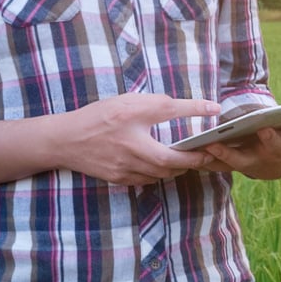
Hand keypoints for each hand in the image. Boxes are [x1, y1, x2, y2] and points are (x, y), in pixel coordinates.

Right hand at [59, 93, 220, 184]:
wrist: (66, 140)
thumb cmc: (99, 116)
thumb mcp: (128, 101)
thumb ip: (157, 104)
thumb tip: (185, 107)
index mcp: (132, 125)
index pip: (170, 119)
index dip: (194, 118)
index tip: (214, 113)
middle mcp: (130, 149)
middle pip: (169, 161)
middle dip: (192, 159)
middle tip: (206, 153)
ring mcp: (124, 168)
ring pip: (160, 174)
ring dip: (177, 168)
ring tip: (189, 159)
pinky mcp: (119, 178)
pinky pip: (147, 180)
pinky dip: (159, 174)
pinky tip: (164, 167)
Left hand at [201, 110, 280, 179]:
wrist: (276, 165)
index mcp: (277, 151)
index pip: (274, 145)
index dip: (270, 138)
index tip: (264, 129)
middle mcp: (257, 161)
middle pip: (241, 160)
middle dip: (228, 154)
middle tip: (215, 143)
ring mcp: (240, 164)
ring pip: (222, 164)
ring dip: (208, 158)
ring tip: (194, 146)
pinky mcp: (226, 164)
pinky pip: (211, 163)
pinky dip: (199, 158)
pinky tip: (186, 149)